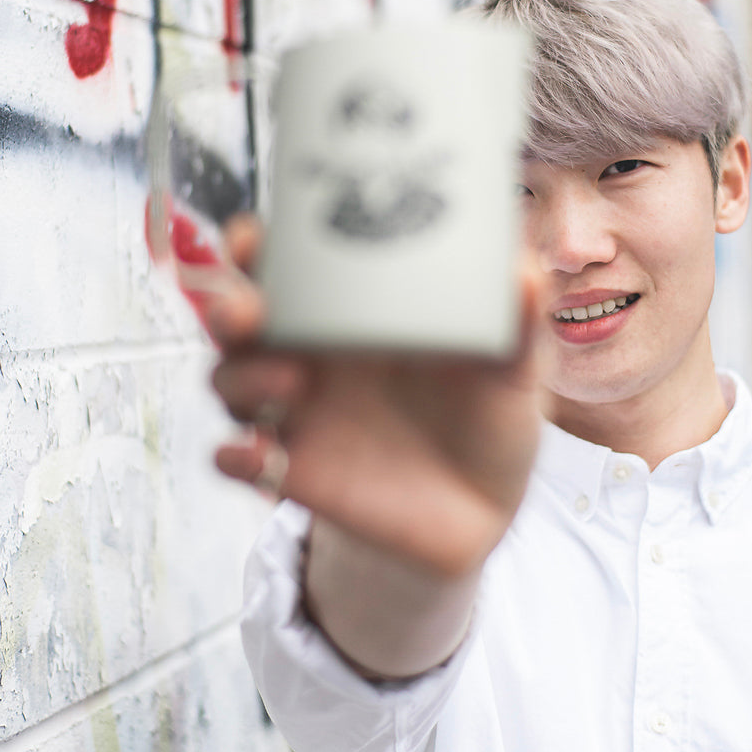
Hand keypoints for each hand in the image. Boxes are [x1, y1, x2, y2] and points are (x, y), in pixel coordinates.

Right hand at [203, 215, 543, 577]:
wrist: (486, 511)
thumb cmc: (490, 417)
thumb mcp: (512, 370)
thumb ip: (517, 325)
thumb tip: (525, 271)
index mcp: (357, 313)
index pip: (289, 266)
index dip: (258, 247)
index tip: (257, 240)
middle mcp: (314, 354)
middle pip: (240, 318)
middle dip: (226, 305)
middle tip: (247, 309)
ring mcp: (298, 413)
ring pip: (230, 382)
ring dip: (241, 377)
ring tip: (290, 383)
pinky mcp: (295, 472)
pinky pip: (240, 460)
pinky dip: (233, 456)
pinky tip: (248, 457)